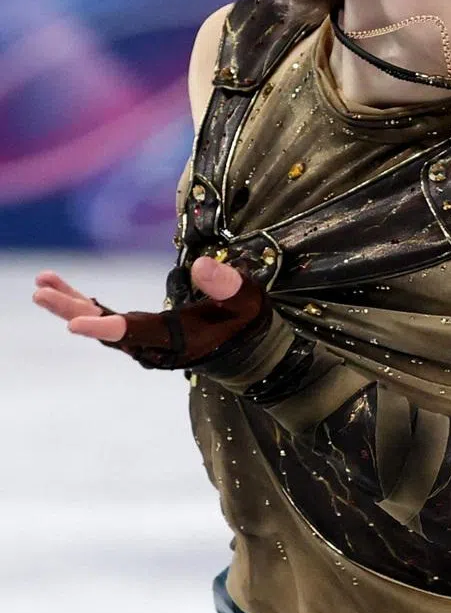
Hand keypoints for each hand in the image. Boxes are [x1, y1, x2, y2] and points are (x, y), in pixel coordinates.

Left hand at [33, 257, 265, 369]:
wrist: (245, 350)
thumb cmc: (248, 323)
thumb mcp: (247, 301)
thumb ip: (227, 285)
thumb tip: (202, 263)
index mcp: (177, 339)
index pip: (137, 332)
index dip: (106, 326)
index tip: (73, 323)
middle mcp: (154, 345)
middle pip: (106, 329)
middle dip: (72, 310)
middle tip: (41, 292)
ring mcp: (145, 340)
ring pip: (101, 323)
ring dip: (70, 304)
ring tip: (42, 282)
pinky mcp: (142, 332)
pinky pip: (106, 318)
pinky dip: (83, 304)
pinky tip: (61, 287)